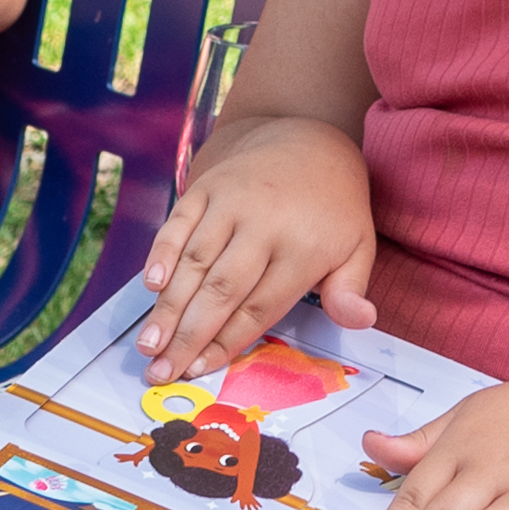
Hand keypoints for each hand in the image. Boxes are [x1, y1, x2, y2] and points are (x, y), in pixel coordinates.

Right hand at [138, 116, 375, 378]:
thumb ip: (351, 288)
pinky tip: (150, 287)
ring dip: (168, 306)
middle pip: (220, 290)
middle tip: (159, 372)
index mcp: (303, 248)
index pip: (258, 307)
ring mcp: (231, 203)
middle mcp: (263, 224)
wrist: (309, 138)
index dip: (226, 342)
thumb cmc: (333, 207)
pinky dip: (160, 253)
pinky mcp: (207, 187)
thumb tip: (361, 321)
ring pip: (193, 261)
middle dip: (188, 335)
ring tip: (147, 345)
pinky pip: (178, 223)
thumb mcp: (358, 246)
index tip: (199, 371)